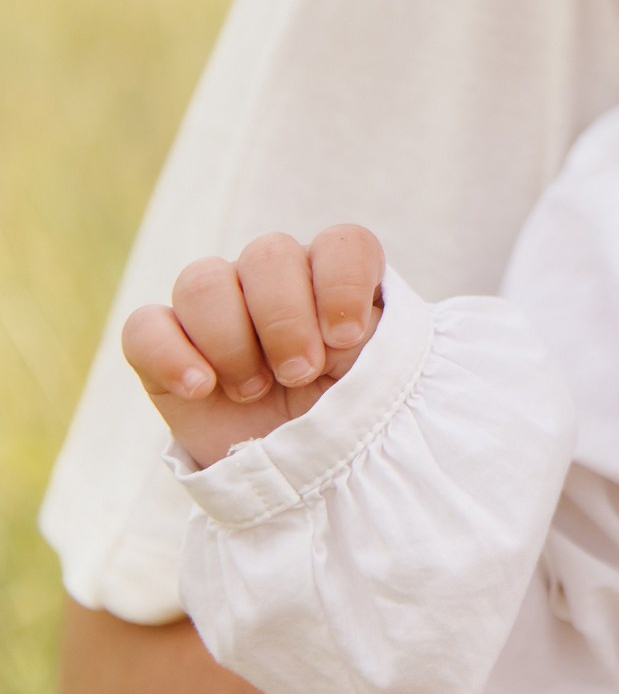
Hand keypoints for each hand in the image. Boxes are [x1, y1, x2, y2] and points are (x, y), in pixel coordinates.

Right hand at [121, 224, 385, 468]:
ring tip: (254, 389)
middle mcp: (276, 280)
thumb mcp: (376, 380)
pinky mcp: (165, 345)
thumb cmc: (345, 414)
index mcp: (336, 278)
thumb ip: (371, 343)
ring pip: (203, 281)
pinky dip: (171, 355)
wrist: (299, 471)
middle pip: (268, 254)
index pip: (343, 244)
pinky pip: (145, 326)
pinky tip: (200, 388)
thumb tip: (340, 332)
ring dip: (232, 340)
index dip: (343, 284)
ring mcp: (217, 306)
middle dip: (286, 319)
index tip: (345, 339)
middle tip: (301, 373)